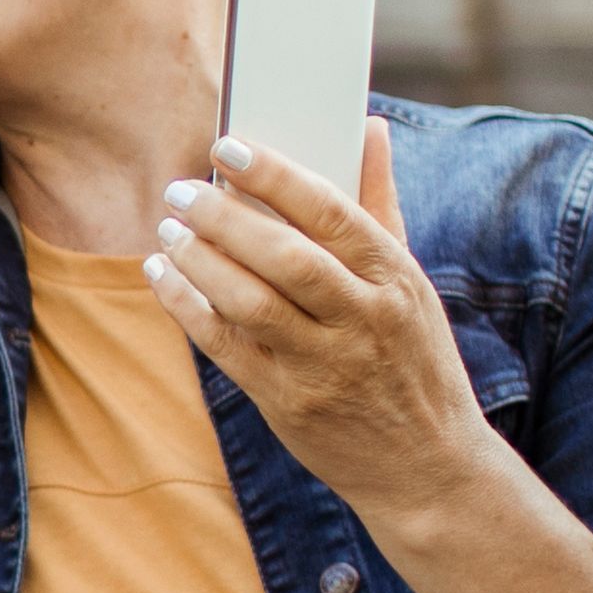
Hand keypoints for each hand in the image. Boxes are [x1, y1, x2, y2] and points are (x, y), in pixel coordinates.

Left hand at [151, 125, 592, 592]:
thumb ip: (381, 204)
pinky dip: (187, 308)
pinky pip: (226, 347)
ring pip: (249, 302)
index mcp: (396, 279)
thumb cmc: (412, 359)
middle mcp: (363, 320)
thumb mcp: (412, 282)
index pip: (331, 212)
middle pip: (283, 257)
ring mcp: (325, 366)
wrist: (427, 467)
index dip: (276, 176)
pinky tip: (165, 277)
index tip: (228, 147)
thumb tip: (368, 125)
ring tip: (168, 230)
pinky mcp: (288, 404)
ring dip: (198, 261)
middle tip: (181, 190)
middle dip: (224, 217)